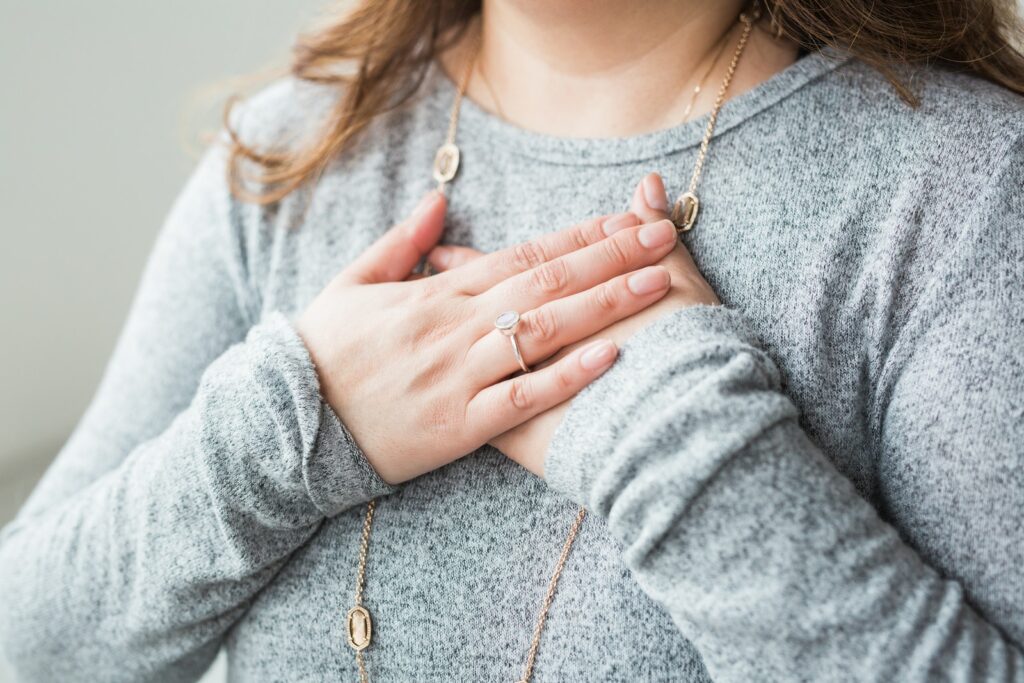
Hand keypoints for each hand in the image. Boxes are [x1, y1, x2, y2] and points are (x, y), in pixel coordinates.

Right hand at [295, 190, 679, 483]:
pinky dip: (567, 378)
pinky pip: (522, 399)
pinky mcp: (458, 425)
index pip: (521, 253)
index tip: (627, 218)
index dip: (579, 235)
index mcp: (435, 293)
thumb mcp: (351, 284)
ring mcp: (458, 376)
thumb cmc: (322, 354)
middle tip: (665, 236)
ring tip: (658, 283)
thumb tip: (438, 199)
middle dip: (610, 257)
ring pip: (542, 332)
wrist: (287, 427)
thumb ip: (400, 242)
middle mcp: (454, 328)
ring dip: (603, 304)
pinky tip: (610, 357)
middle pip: (546, 283)